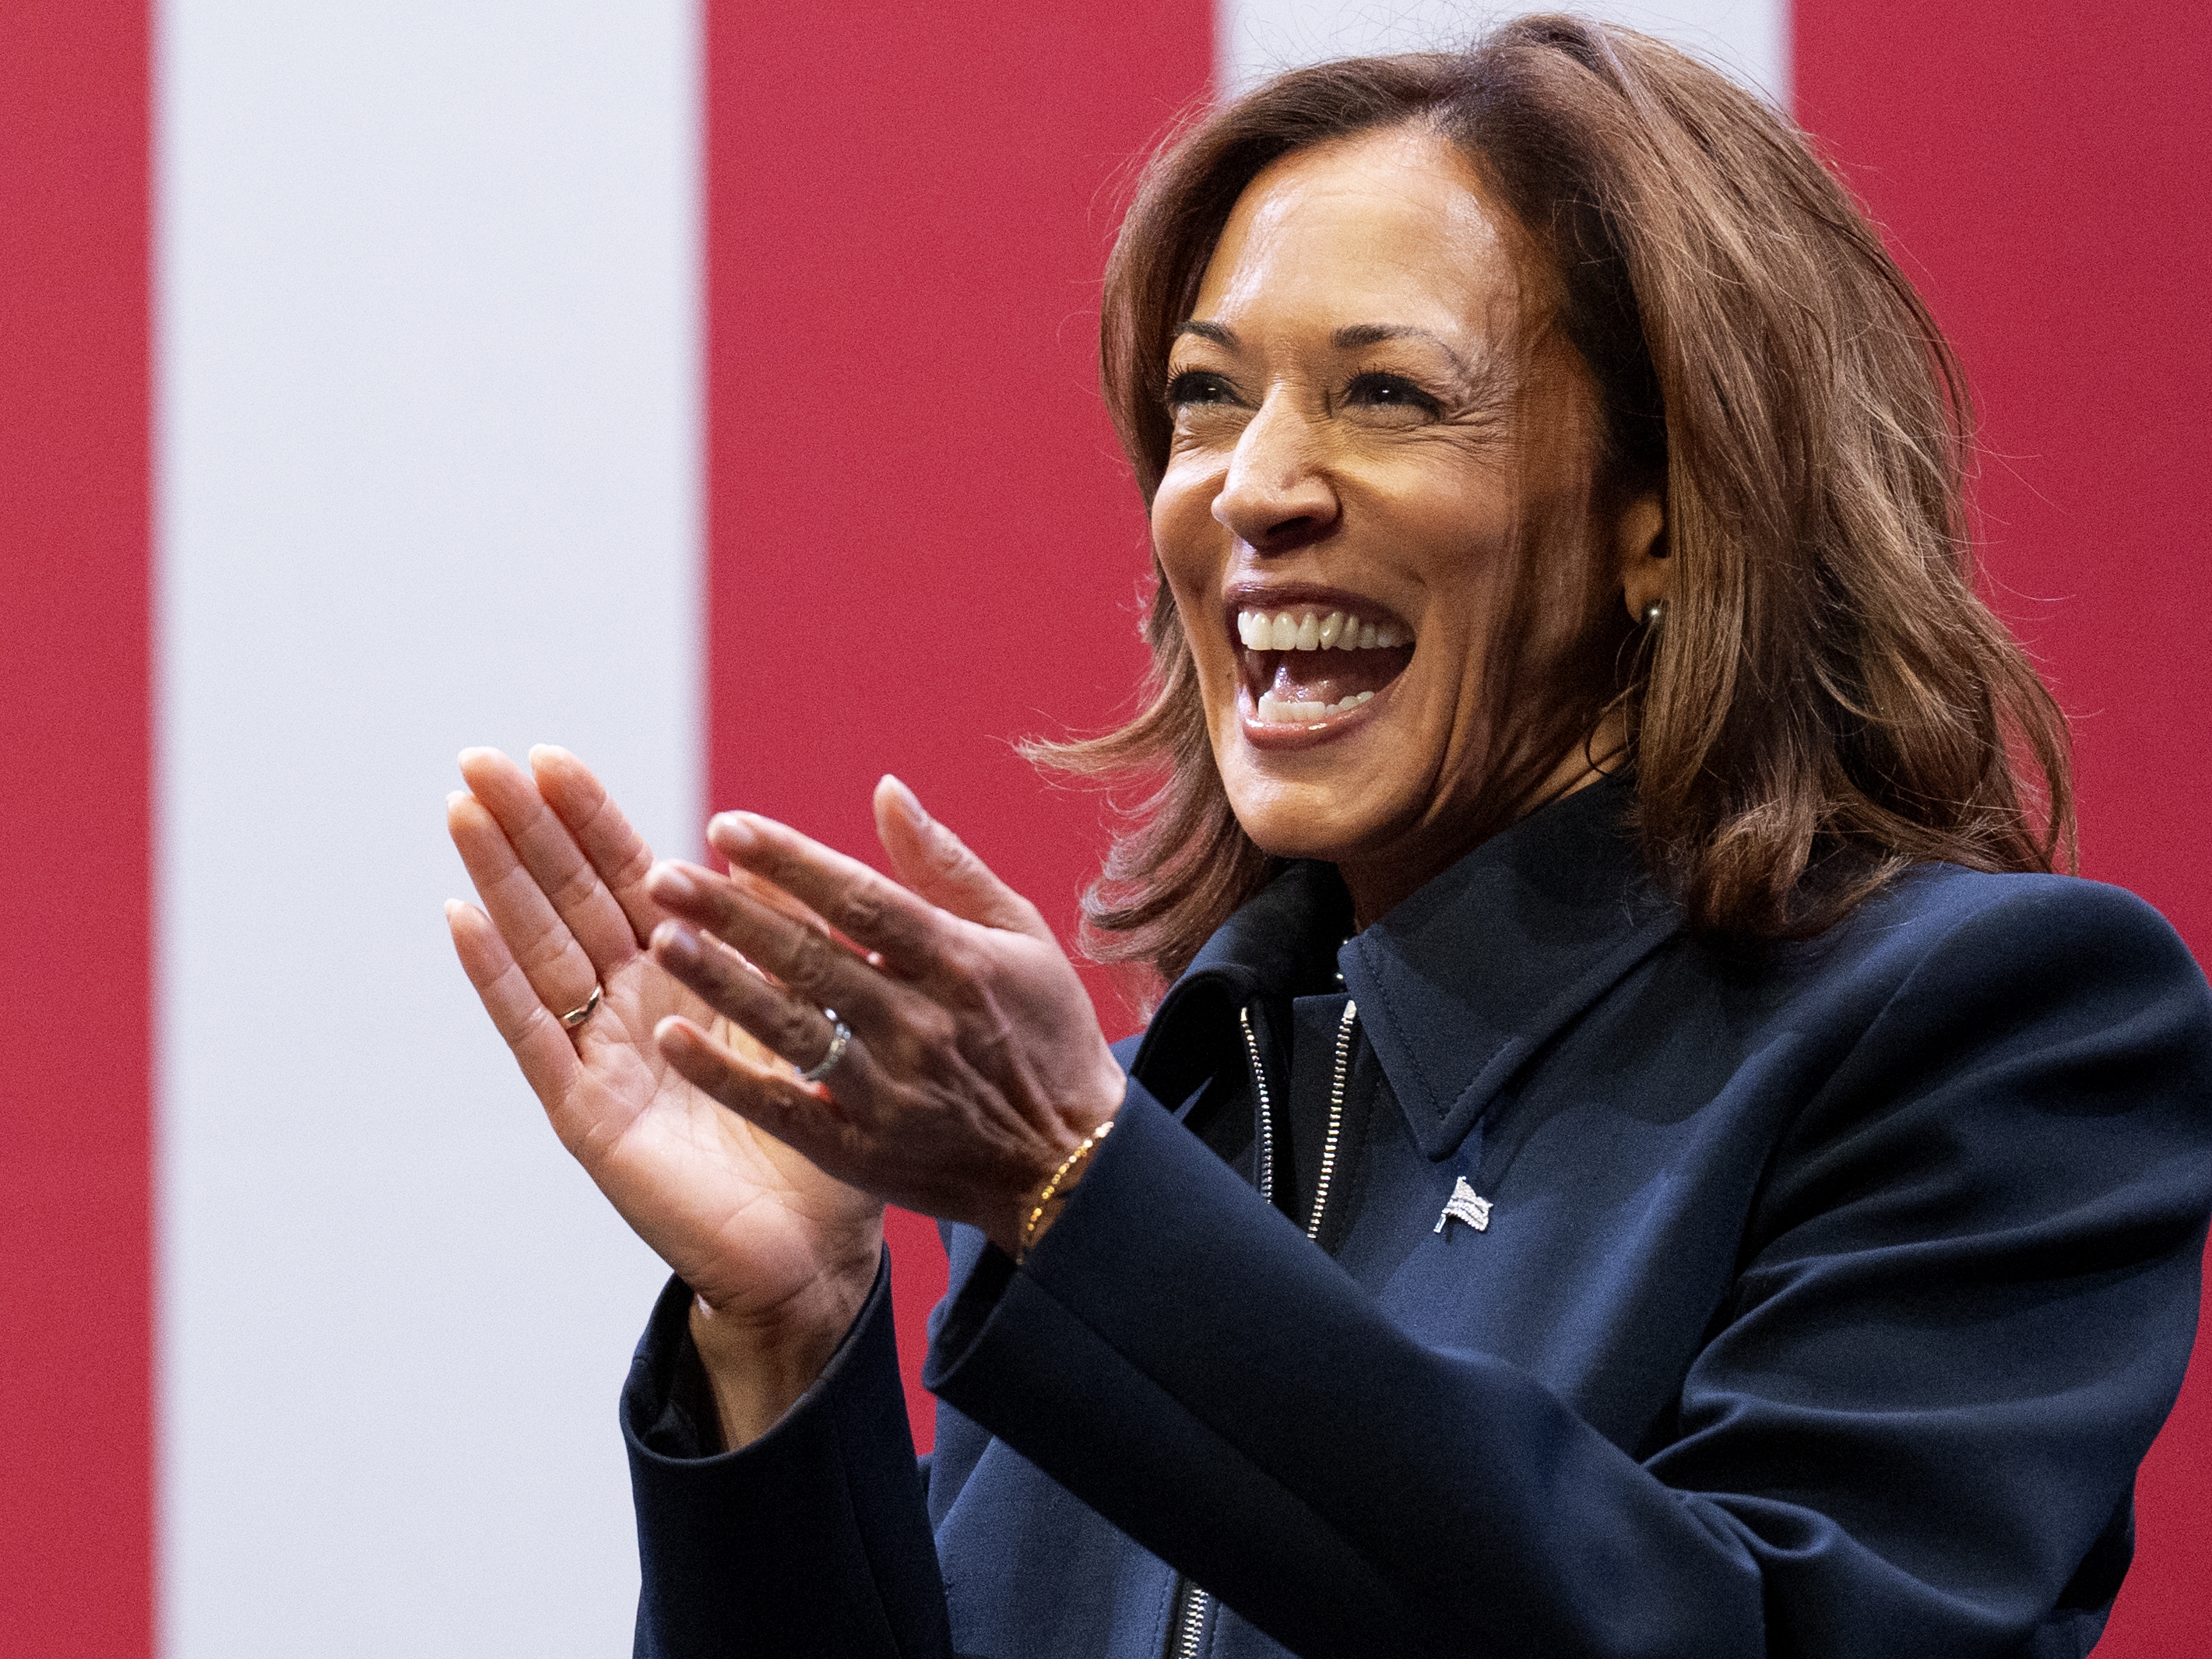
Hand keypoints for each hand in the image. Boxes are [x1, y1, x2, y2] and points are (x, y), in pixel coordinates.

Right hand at [444, 747, 882, 1422]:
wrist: (813, 1255)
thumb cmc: (820, 1140)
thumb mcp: (810, 1022)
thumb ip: (785, 941)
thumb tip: (758, 851)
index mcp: (690, 980)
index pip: (630, 879)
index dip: (589, 819)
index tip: (550, 755)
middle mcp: (635, 1009)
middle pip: (570, 900)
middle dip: (527, 830)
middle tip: (479, 757)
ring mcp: (602, 1060)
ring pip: (541, 951)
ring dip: (499, 881)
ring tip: (461, 810)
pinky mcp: (588, 1117)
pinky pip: (536, 1036)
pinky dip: (496, 979)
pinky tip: (459, 919)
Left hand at [643, 775, 1126, 1256]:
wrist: (1073, 1167)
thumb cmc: (1046, 1034)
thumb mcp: (1021, 937)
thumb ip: (947, 865)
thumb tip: (885, 790)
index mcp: (960, 963)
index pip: (862, 900)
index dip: (791, 861)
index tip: (726, 827)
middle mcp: (922, 1025)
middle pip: (814, 959)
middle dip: (734, 914)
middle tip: (662, 876)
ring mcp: (891, 1094)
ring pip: (793, 1029)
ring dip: (723, 983)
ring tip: (661, 941)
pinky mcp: (865, 1153)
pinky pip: (785, 1109)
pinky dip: (727, 1077)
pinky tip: (672, 1040)